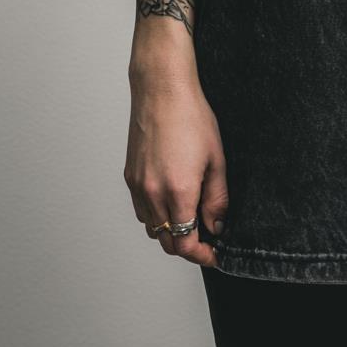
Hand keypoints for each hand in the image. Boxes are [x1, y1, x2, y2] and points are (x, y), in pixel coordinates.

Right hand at [124, 65, 228, 267]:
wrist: (162, 90)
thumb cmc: (191, 117)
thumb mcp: (216, 158)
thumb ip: (217, 198)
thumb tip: (217, 225)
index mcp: (178, 191)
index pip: (185, 243)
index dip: (201, 255)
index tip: (214, 254)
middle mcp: (153, 194)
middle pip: (167, 242)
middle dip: (188, 246)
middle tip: (207, 239)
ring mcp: (138, 186)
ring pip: (152, 228)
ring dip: (171, 232)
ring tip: (191, 217)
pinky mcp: (129, 177)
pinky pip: (141, 210)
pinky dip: (156, 216)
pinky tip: (171, 201)